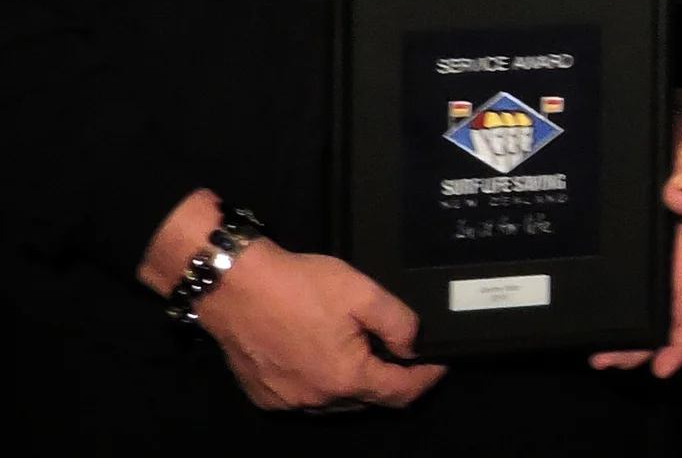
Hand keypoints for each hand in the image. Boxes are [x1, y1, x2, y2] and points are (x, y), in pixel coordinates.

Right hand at [195, 241, 445, 410]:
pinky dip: (323, 382)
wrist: (236, 287)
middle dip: (390, 379)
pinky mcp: (265, 395)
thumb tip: (415, 345)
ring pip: (336, 401)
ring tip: (363, 350)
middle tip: (402, 352)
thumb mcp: (362, 293)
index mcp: (345, 378)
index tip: (439, 364)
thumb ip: (398, 322)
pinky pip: (306, 396)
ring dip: (355, 382)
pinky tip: (322, 355)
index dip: (426, 378)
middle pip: (368, 398)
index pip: (399, 393)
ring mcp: (288, 401)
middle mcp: (317, 400)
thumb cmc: (298, 287)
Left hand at [592, 88, 681, 377]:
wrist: (675, 110)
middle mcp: (676, 251)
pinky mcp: (636, 239)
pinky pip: (628, 279)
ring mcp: (655, 247)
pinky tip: (592, 313)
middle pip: (667, 310)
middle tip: (606, 360)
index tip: (662, 366)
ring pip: (646, 300)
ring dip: (627, 331)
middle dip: (643, 343)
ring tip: (596, 351)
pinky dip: (613, 302)